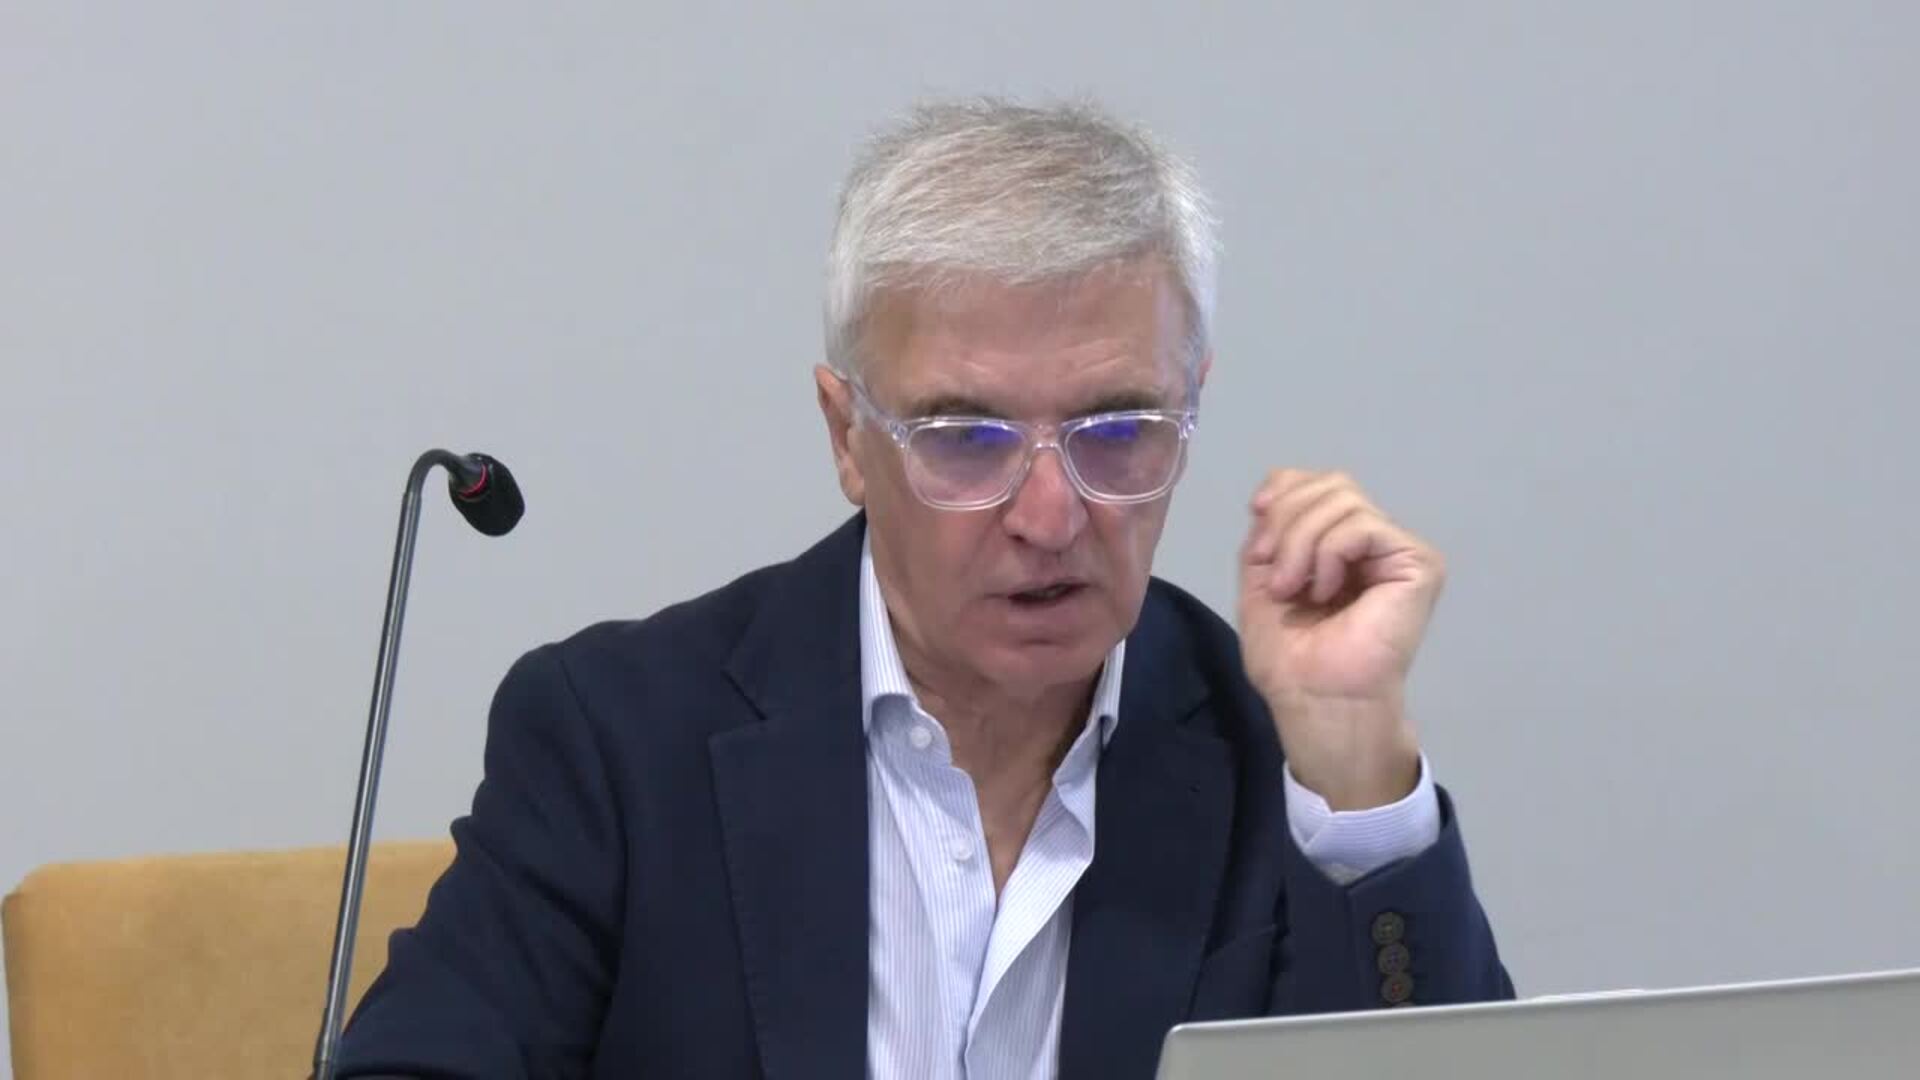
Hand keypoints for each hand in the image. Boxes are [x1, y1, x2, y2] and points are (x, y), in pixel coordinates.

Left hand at [1237, 470, 1443, 808]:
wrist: (1315, 698)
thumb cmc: (1290, 656)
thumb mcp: (1262, 578)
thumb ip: (1270, 531)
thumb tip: (1275, 492)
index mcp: (1337, 544)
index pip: (1318, 482)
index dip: (1284, 488)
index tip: (1256, 514)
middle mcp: (1371, 541)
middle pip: (1331, 484)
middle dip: (1287, 519)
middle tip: (1275, 574)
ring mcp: (1396, 550)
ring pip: (1343, 500)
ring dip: (1301, 543)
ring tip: (1294, 590)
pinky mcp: (1418, 562)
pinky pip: (1362, 525)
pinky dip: (1328, 553)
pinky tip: (1325, 591)